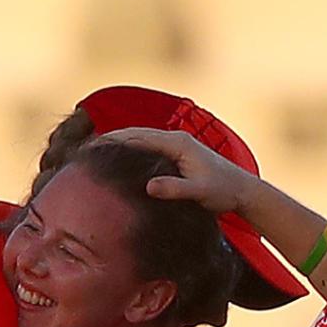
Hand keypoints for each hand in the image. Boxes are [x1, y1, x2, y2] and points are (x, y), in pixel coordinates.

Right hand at [99, 127, 256, 214]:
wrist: (243, 191)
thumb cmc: (223, 192)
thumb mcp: (199, 192)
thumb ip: (175, 189)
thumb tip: (149, 187)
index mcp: (177, 143)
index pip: (136, 136)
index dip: (112, 141)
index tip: (90, 147)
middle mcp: (175, 140)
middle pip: (134, 133)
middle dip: (109, 139)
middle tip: (83, 150)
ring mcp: (176, 146)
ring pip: (139, 140)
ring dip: (117, 144)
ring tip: (93, 154)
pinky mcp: (176, 155)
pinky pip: (146, 149)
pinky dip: (129, 151)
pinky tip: (117, 162)